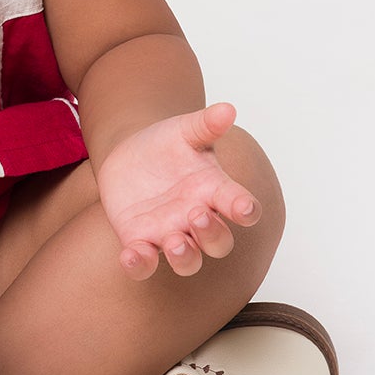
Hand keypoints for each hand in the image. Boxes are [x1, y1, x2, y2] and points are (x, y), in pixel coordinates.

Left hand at [96, 102, 260, 279]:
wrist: (130, 154)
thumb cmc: (167, 144)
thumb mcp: (185, 130)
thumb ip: (205, 124)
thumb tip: (228, 109)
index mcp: (214, 191)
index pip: (239, 206)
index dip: (245, 210)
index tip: (245, 208)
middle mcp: (196, 218)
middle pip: (218, 242)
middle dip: (211, 234)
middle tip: (197, 215)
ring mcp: (169, 233)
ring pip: (187, 261)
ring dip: (184, 257)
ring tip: (174, 242)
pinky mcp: (139, 240)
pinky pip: (143, 264)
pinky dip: (139, 265)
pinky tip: (131, 255)